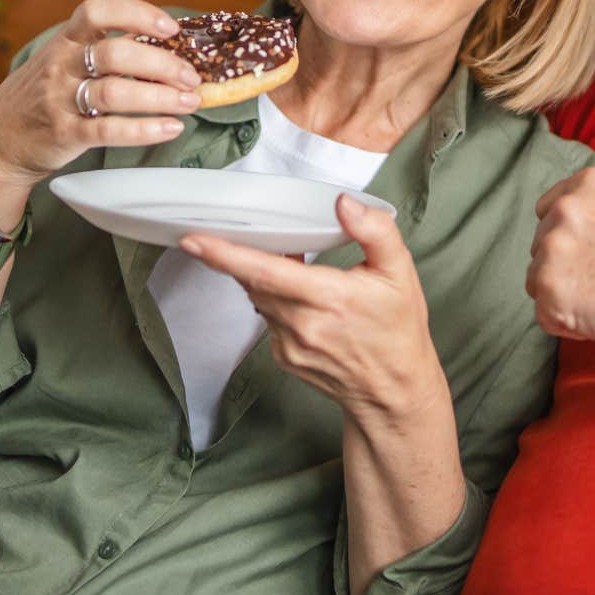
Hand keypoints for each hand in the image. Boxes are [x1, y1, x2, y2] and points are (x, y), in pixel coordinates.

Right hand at [0, 0, 204, 205]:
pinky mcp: (64, 134)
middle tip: (191, 77)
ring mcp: (60, 100)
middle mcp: (61, 65)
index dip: (137, 13)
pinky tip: (171, 128)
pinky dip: (145, 130)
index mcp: (64, 41)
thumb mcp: (61, 62)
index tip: (170, 28)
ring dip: (160, 98)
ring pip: (116, 93)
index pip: (97, 10)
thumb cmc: (42, 98)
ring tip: (190, 102)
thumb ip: (101, 51)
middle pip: (116, 53)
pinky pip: (108, 131)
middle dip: (162, 64)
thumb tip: (167, 49)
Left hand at [181, 195, 448, 421]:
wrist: (393, 391)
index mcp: (329, 297)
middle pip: (254, 280)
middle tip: (255, 234)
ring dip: (265, 278)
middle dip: (246, 255)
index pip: (264, 271)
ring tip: (294, 267)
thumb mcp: (400, 273)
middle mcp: (302, 324)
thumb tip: (344, 203)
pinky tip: (301, 300)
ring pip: (259, 298)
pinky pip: (267, 318)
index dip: (225, 254)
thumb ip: (374, 231)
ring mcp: (289, 345)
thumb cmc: (397, 330)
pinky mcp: (282, 358)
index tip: (194, 239)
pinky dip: (276, 301)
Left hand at [527, 167, 594, 355]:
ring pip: (538, 282)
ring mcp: (553, 247)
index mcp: (588, 184)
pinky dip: (569, 325)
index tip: (590, 256)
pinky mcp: (549, 288)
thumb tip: (576, 227)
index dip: (568, 239)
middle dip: (566, 269)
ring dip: (566, 297)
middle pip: (540, 248)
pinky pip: (546, 316)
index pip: (548, 210)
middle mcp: (565, 209)